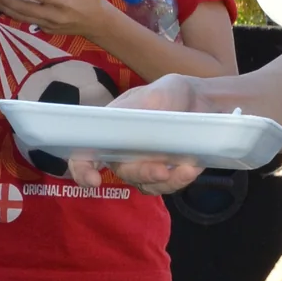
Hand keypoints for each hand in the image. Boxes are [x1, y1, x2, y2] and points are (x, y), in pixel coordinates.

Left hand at [0, 0, 113, 41]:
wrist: (96, 25)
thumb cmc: (92, 0)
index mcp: (66, 3)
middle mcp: (54, 16)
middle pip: (28, 10)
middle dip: (9, 1)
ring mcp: (48, 24)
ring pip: (23, 17)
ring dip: (6, 8)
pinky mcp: (45, 28)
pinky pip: (26, 21)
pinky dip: (12, 14)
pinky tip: (0, 6)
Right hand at [67, 73, 210, 193]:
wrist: (199, 101)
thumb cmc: (167, 94)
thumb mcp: (151, 95)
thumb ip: (134, 109)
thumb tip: (116, 121)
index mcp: (109, 132)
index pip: (85, 156)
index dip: (82, 170)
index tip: (93, 180)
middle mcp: (122, 154)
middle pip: (123, 174)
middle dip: (142, 174)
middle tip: (162, 170)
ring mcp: (143, 167)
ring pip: (147, 185)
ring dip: (166, 182)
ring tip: (187, 169)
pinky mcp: (165, 175)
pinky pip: (166, 186)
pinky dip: (179, 180)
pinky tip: (192, 168)